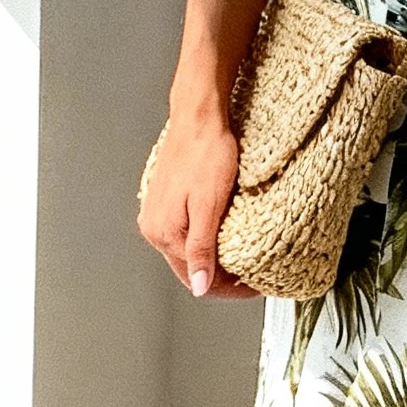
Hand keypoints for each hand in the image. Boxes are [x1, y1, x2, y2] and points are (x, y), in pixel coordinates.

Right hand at [137, 97, 257, 299]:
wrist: (198, 117)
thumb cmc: (206, 152)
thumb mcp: (209, 206)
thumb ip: (201, 249)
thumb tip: (198, 285)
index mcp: (163, 232)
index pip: (194, 278)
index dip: (226, 288)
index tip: (250, 287)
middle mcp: (154, 226)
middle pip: (189, 268)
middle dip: (220, 277)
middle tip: (251, 276)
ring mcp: (157, 213)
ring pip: (187, 252)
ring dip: (213, 260)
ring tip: (241, 259)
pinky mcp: (164, 201)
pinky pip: (185, 233)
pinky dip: (205, 241)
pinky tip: (222, 236)